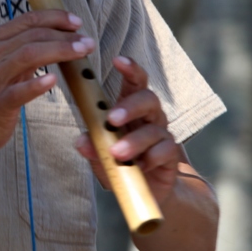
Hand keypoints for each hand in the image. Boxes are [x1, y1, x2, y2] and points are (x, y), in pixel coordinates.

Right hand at [0, 9, 95, 156]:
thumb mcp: (3, 63)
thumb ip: (26, 49)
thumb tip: (59, 36)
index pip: (29, 20)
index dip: (56, 17)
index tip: (77, 22)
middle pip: (33, 35)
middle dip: (64, 36)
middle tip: (87, 42)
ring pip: (28, 55)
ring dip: (59, 50)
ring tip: (81, 52)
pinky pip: (18, 92)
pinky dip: (36, 84)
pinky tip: (52, 80)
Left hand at [75, 56, 182, 204]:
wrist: (147, 190)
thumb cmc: (121, 164)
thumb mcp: (101, 156)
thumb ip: (93, 147)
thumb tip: (80, 141)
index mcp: (130, 109)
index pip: (134, 82)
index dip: (130, 68)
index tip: (118, 60)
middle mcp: (149, 117)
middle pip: (148, 99)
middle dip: (130, 106)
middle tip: (112, 119)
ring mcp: (161, 134)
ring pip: (154, 128)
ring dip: (134, 140)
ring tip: (117, 153)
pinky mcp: (171, 155)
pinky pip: (166, 150)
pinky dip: (151, 157)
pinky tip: (139, 166)